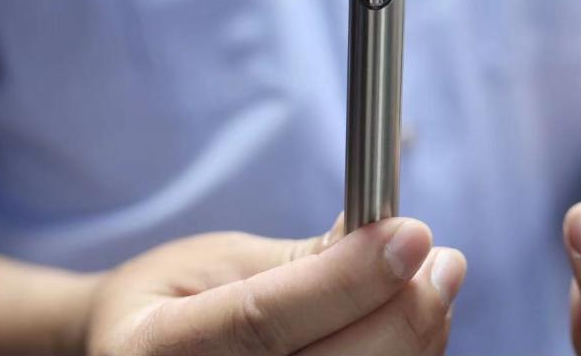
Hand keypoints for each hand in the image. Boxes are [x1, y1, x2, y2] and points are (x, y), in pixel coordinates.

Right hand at [85, 216, 466, 355]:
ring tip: (434, 283)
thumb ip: (297, 262)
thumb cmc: (172, 300)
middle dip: (402, 316)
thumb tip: (385, 238)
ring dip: (415, 338)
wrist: (137, 353)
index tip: (410, 235)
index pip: (263, 322)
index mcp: (156, 349)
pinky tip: (411, 322)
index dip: (344, 281)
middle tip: (443, 262)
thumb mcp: (217, 263)